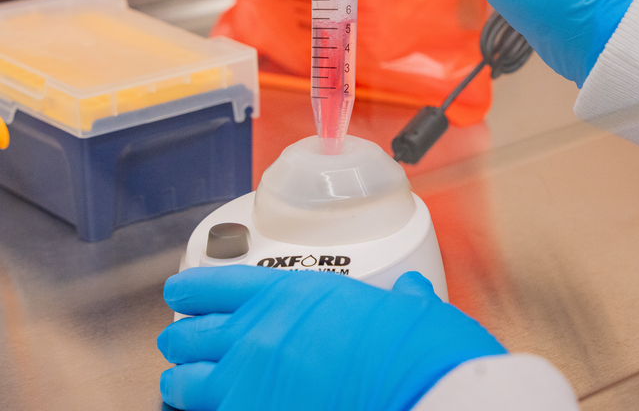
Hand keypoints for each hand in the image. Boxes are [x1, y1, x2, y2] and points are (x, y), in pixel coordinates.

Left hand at [157, 267, 505, 410]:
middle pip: (187, 333)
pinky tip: (216, 409)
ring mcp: (246, 383)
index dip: (190, 290)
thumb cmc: (412, 348)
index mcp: (288, 294)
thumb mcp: (405, 306)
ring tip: (184, 384)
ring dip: (182, 381)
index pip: (214, 283)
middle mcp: (256, 332)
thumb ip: (399, 297)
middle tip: (186, 343)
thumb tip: (411, 293)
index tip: (180, 294)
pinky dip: (208, 410)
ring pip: (182, 382)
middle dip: (183, 338)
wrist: (415, 387)